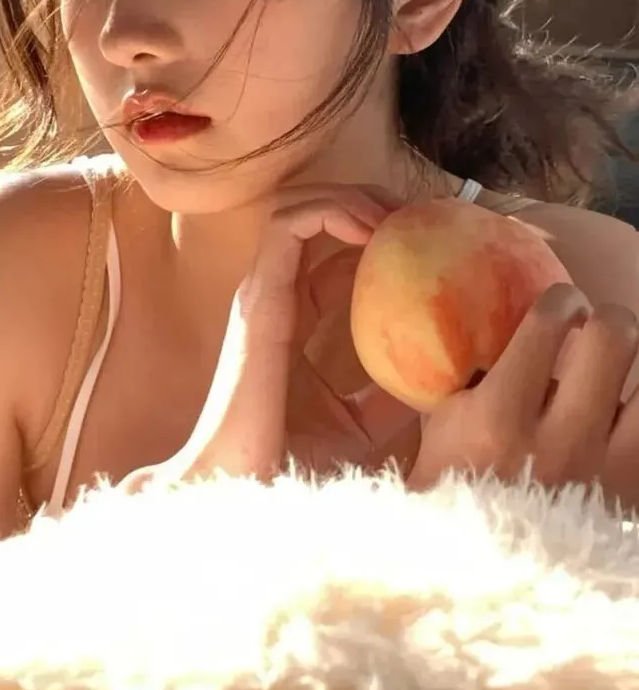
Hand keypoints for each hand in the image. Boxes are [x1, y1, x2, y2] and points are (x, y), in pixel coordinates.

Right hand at [164, 183, 416, 481]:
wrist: (244, 493)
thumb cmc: (294, 466)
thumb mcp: (364, 426)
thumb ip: (391, 396)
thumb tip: (445, 378)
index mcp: (293, 319)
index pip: (333, 252)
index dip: (378, 233)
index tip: (429, 239)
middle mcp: (274, 296)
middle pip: (316, 216)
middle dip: (370, 201)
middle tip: (422, 216)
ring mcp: (262, 293)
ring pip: (298, 207)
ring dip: (352, 197)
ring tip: (400, 216)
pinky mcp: (260, 298)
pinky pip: (290, 227)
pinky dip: (332, 211)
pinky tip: (376, 231)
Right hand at [409, 282, 638, 497]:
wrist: (480, 586)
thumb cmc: (450, 505)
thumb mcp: (437, 437)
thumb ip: (462, 385)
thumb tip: (483, 333)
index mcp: (499, 418)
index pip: (546, 324)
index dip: (561, 299)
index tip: (561, 303)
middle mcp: (560, 439)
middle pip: (616, 336)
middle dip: (609, 320)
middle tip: (595, 330)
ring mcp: (606, 470)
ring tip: (620, 375)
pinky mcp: (634, 492)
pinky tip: (624, 415)